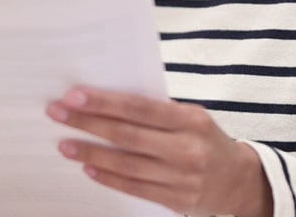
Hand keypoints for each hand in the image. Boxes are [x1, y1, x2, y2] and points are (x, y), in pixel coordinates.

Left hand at [47, 88, 271, 216]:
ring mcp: (182, 178)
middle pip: (127, 135)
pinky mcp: (176, 201)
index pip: (139, 107)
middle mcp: (187, 149)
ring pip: (127, 165)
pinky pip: (135, 188)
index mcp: (190, 120)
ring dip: (91, 154)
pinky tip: (88, 168)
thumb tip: (105, 100)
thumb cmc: (204, 140)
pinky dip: (109, 178)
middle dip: (87, 123)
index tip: (74, 95)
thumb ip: (155, 111)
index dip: (105, 102)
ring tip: (65, 145)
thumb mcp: (190, 118)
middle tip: (57, 114)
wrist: (238, 181)